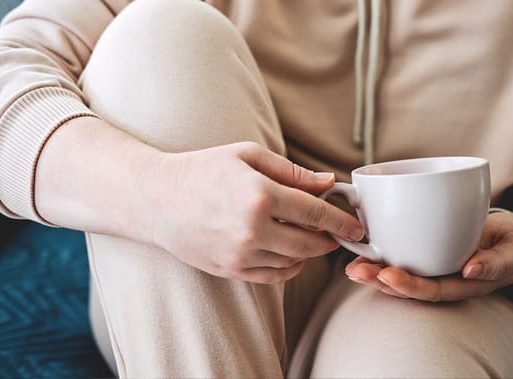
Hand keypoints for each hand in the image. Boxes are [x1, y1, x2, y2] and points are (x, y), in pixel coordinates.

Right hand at [140, 141, 363, 283]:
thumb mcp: (248, 156)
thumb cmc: (203, 169)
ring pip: (294, 263)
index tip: (356, 226)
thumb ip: (292, 172)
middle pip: (310, 244)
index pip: (316, 213)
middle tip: (336, 232)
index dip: (341, 220)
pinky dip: (288, 266)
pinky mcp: (230, 270)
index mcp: (260, 195)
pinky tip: (286, 251)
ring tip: (307, 237)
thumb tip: (328, 183)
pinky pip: (273, 276)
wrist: (156, 199)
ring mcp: (240, 254)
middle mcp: (253, 229)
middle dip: (329, 240)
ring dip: (309, 253)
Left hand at [344, 211, 512, 300]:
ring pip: (399, 273)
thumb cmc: (512, 245)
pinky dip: (381, 253)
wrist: (510, 237)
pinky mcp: (425, 250)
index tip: (387, 275)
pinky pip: (401, 255)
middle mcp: (443, 279)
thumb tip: (471, 270)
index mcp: (463, 284)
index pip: (431, 290)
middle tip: (356, 270)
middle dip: (379, 280)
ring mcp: (433, 266)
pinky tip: (361, 247)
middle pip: (408, 285)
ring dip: (374, 270)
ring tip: (351, 266)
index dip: (408, 286)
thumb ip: (497, 262)